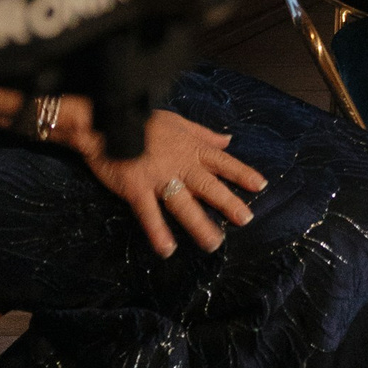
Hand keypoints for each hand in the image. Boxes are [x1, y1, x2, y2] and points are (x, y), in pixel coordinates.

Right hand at [80, 107, 267, 258]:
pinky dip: (157, 231)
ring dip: (199, 224)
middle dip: (228, 203)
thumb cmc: (142, 120)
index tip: (260, 185)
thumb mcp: (177, 121)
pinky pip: (149, 213)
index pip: (222, 161)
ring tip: (214, 243)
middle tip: (245, 220)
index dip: (241, 173)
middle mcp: (179, 163)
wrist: (107, 118)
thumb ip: (203, 134)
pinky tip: (167, 249)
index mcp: (190, 147)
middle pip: (208, 186)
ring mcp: (158, 177)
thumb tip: (228, 139)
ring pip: (183, 203)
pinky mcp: (136, 187)